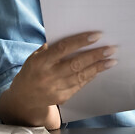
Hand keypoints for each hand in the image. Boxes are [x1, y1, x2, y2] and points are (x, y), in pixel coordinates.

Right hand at [1, 31, 116, 125]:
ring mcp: (55, 88)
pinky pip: (79, 85)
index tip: (96, 35)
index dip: (80, 41)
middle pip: (76, 64)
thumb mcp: (35, 56)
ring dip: (98, 67)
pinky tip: (99, 69)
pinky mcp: (61, 98)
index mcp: (40, 62)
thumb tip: (76, 35)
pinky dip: (90, 76)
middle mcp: (48, 76)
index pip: (63, 48)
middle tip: (110, 48)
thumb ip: (52, 47)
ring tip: (111, 60)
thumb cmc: (33, 70)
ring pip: (81, 76)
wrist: (24, 97)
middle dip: (95, 55)